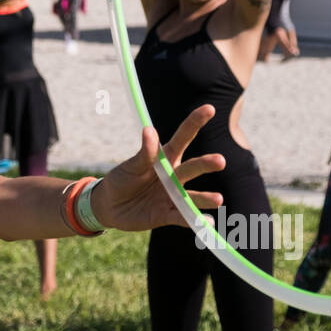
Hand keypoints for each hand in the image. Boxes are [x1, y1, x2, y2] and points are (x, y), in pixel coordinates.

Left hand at [90, 107, 225, 230]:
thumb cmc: (122, 179)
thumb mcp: (131, 165)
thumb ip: (143, 153)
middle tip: (220, 160)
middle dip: (206, 164)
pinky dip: (194, 221)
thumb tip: (149, 130)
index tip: (209, 108)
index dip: (195, 123)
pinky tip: (207, 222)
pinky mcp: (167, 215)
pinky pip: (182, 218)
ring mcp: (172, 196)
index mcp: (165, 159)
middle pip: (192, 168)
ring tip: (218, 199)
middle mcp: (174, 177)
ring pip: (192, 196)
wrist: (109, 206)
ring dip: (205, 198)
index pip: (182, 138)